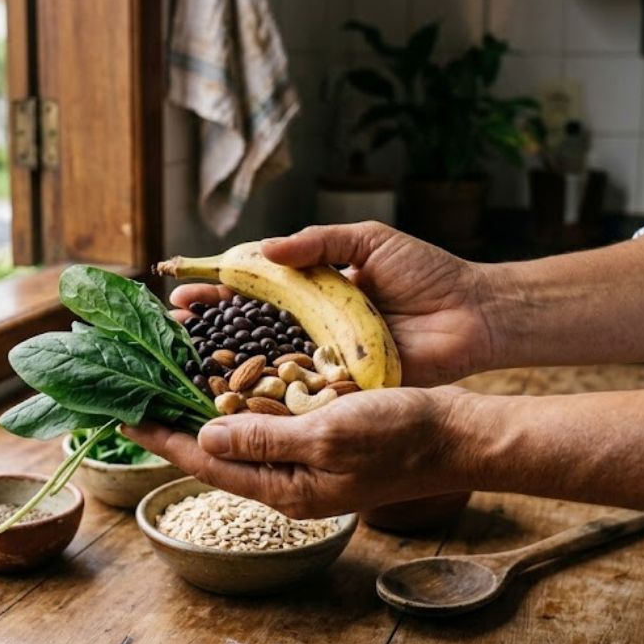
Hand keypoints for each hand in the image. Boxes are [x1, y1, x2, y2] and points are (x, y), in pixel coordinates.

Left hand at [122, 387, 467, 518]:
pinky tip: (225, 377)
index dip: (163, 439)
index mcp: (286, 489)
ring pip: (239, 434)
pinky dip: (241, 399)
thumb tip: (206, 438)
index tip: (124, 417)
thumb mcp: (328, 436)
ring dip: (204, 407)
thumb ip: (265, 440)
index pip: (208, 463)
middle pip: (216, 451)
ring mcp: (304, 459)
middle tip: (137, 393)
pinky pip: (268, 420)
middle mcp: (288, 479)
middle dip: (175, 424)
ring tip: (168, 380)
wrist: (454, 433)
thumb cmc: (399, 436)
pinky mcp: (319, 437)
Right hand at [171, 222, 494, 385]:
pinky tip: (234, 402)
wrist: (473, 314)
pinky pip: (302, 392)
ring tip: (187, 367)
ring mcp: (324, 356)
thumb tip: (265, 249)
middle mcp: (310, 324)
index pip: (251, 288)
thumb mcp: (368, 241)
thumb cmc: (426, 272)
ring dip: (226, 367)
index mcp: (311, 287)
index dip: (215, 291)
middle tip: (170, 334)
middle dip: (206, 332)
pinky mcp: (344, 385)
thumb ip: (318, 241)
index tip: (179, 295)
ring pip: (266, 363)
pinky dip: (270, 397)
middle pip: (247, 330)